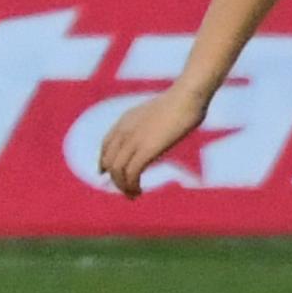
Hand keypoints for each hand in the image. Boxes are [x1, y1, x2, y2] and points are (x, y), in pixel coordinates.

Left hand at [92, 72, 215, 197]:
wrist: (186, 97)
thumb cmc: (181, 102)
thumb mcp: (158, 111)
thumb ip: (151, 123)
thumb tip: (159, 130)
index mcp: (125, 120)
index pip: (105, 146)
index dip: (105, 163)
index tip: (108, 174)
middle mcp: (124, 131)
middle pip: (108, 162)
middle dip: (115, 179)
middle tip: (128, 190)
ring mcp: (133, 140)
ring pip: (116, 171)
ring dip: (123, 187)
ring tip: (133, 195)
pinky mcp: (145, 149)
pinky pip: (130, 173)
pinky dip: (131, 186)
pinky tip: (139, 190)